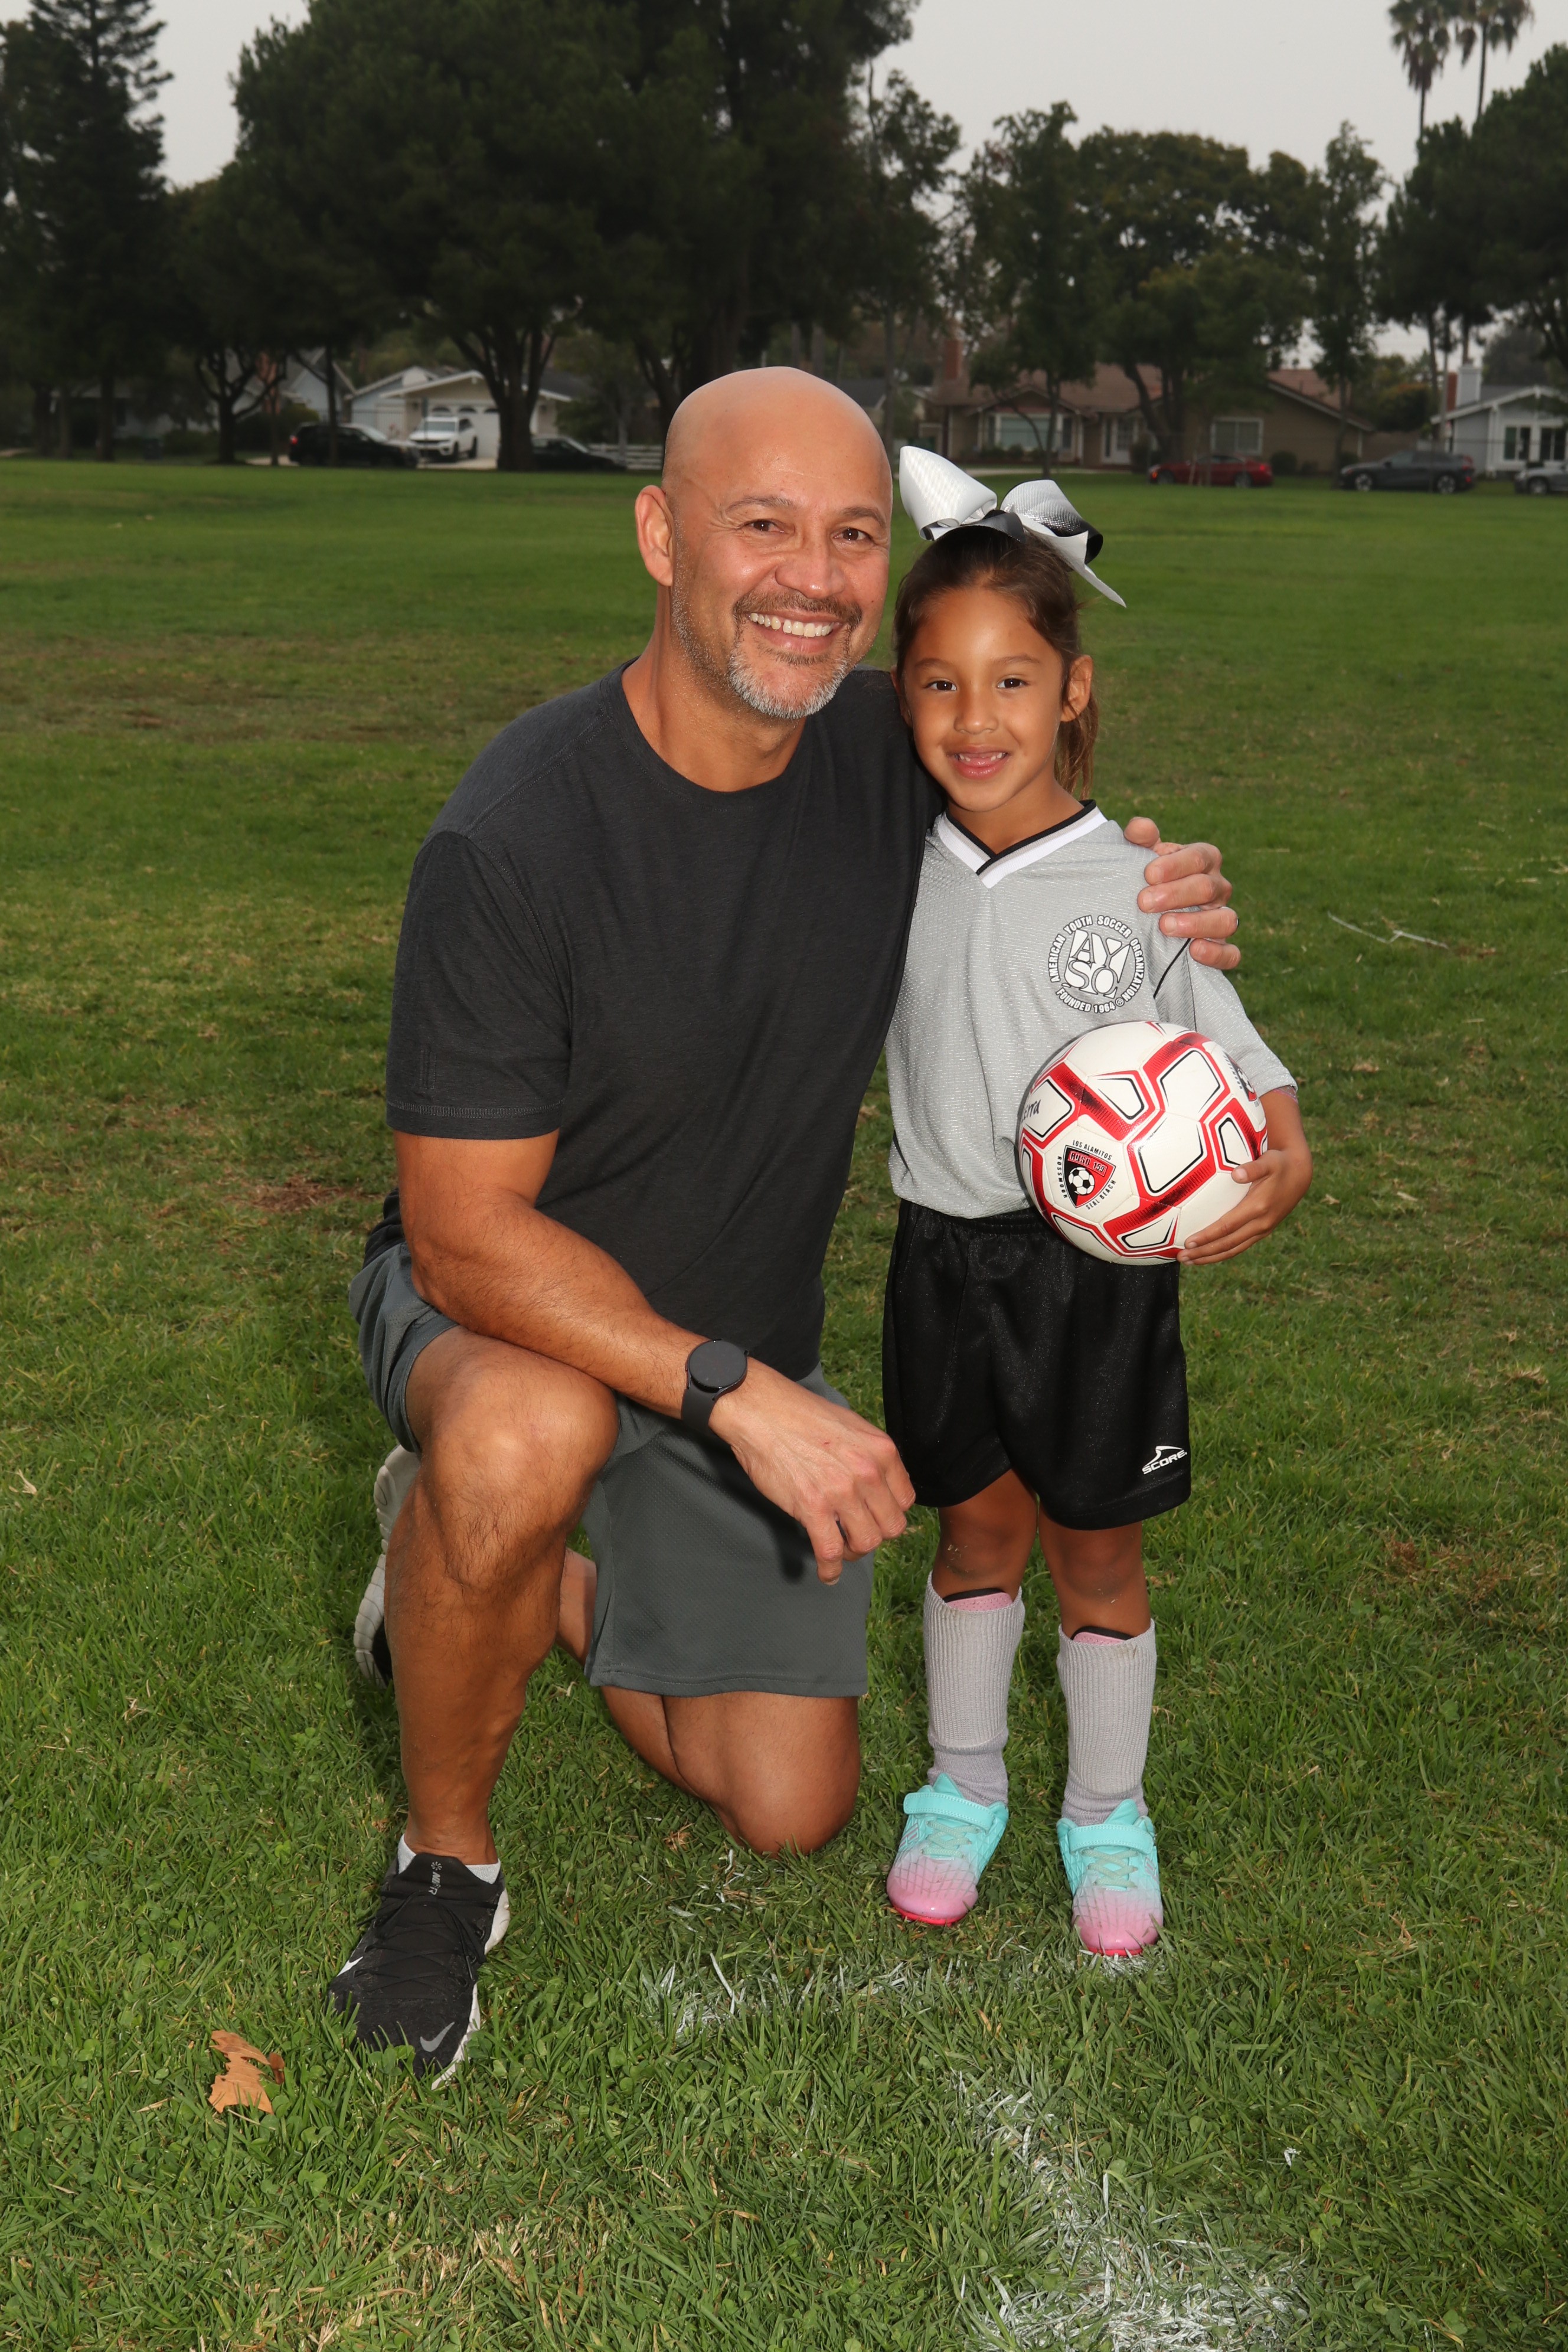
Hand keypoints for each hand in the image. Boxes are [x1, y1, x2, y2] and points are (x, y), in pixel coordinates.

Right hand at [710, 1363, 913, 1582]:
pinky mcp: (812, 1507)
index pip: (905, 1500)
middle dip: (874, 1534)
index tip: (874, 1516)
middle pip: (890, 1526)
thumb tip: (877, 1484)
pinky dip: (831, 1569)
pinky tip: (827, 1573)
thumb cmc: (800, 1415)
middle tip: (856, 1533)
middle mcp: (868, 1472)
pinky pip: (831, 1551)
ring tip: (841, 1550)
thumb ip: (869, 1455)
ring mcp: (841, 1491)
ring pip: (866, 1542)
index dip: (888, 1513)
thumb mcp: (851, 1426)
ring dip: (854, 1552)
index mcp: (881, 1450)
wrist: (761, 1410)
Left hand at [1124, 816, 1238, 970]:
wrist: (1145, 914)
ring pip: (1225, 920)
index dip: (1176, 865)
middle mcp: (1218, 888)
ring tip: (1165, 926)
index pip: (1200, 857)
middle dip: (1175, 895)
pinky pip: (1231, 954)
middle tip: (1144, 902)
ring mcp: (1222, 918)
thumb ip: (1139, 839)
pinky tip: (1194, 950)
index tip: (1148, 874)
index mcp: (1204, 861)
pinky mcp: (1221, 949)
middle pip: (1207, 888)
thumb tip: (1140, 828)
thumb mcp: (1140, 856)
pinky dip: (1217, 954)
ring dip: (1196, 923)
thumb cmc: (1146, 880)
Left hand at [1180, 1090, 1311, 1263]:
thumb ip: (1253, 1167)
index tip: (1188, 1241)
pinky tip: (1206, 1256)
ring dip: (1210, 1257)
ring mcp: (1262, 1230)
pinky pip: (1239, 1247)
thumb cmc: (1280, 1164)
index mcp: (1258, 1207)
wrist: (1300, 1174)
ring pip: (1233, 1249)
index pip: (1227, 1226)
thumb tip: (1236, 1174)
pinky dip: (1222, 1254)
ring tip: (1189, 1261)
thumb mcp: (1269, 1161)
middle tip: (1181, 1257)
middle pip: (1227, 1244)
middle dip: (1203, 1252)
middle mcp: (1261, 1223)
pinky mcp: (1262, 1231)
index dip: (1207, 1236)